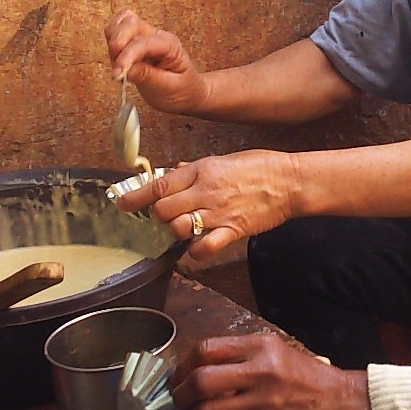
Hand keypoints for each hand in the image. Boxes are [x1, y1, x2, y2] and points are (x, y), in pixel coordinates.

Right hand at [106, 9, 210, 114]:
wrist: (188, 92)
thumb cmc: (183, 90)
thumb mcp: (169, 88)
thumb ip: (147, 76)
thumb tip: (125, 69)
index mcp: (169, 45)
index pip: (143, 42)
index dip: (127, 56)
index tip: (117, 73)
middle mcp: (156, 35)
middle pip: (130, 22)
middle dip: (117, 42)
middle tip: (116, 67)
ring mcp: (145, 36)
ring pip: (121, 23)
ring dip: (112, 41)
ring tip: (117, 65)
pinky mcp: (134, 41)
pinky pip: (117, 31)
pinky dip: (110, 40)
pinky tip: (116, 59)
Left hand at [114, 150, 299, 259]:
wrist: (289, 181)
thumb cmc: (260, 166)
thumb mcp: (223, 158)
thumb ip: (196, 168)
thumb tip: (175, 172)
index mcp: (202, 170)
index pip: (159, 184)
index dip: (135, 195)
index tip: (121, 202)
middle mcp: (206, 192)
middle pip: (163, 210)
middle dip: (159, 215)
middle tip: (166, 214)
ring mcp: (218, 213)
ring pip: (179, 228)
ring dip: (176, 230)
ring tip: (184, 227)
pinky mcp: (233, 230)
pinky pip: (204, 247)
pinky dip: (196, 250)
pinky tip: (199, 245)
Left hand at [170, 336, 376, 409]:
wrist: (338, 402)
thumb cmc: (305, 376)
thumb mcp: (274, 351)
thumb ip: (239, 356)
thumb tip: (197, 370)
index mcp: (259, 346)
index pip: (205, 349)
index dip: (183, 365)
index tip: (179, 377)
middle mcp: (259, 370)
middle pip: (200, 380)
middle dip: (180, 395)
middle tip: (178, 402)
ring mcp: (261, 402)